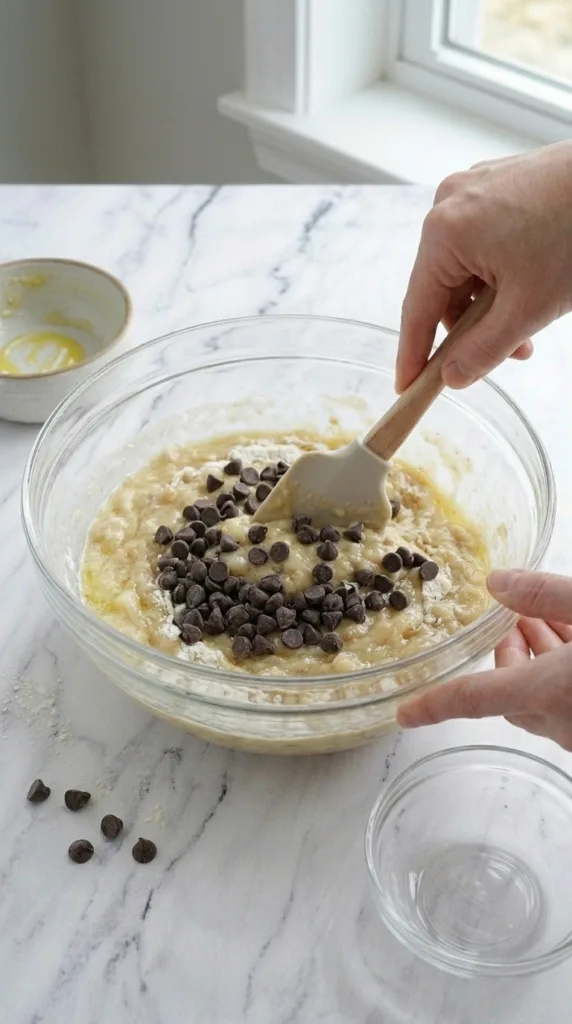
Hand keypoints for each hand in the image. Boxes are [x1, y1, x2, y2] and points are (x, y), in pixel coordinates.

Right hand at [396, 142, 571, 391]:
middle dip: (472, 328)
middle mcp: (449, 205)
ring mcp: (474, 191)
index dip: (412, 355)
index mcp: (444, 232)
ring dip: (491, 304)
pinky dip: (501, 274)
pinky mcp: (497, 187)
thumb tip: (453, 376)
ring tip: (530, 322)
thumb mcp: (527, 309)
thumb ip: (483, 351)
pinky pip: (483, 245)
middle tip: (509, 354)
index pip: (417, 309)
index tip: (406, 388)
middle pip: (443, 289)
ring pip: (466, 269)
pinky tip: (531, 287)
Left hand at [397, 569, 571, 750]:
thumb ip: (546, 594)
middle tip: (517, 613)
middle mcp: (561, 721)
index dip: (434, 704)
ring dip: (536, 656)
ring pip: (540, 695)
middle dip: (506, 647)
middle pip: (509, 689)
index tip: (404, 715)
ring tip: (548, 615)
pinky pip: (564, 701)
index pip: (473, 699)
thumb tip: (498, 582)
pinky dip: (558, 671)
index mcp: (548, 692)